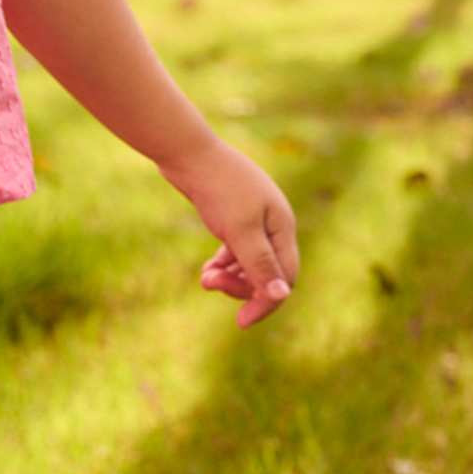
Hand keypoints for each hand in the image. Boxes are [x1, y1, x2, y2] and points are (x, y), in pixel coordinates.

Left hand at [155, 134, 298, 329]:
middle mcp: (273, 224)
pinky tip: (207, 271)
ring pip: (248, 264)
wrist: (188, 152)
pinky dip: (222, 265)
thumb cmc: (218, 189)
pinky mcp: (232, 217)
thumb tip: (281, 295)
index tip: (241, 321)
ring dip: (228, 277)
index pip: (284, 277)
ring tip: (205, 278)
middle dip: (240, 286)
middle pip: (266, 273)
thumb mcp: (240, 231)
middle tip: (209, 284)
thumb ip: (260, 264)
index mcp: (283, 227)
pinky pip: (234, 252)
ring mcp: (253, 220)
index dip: (266, 301)